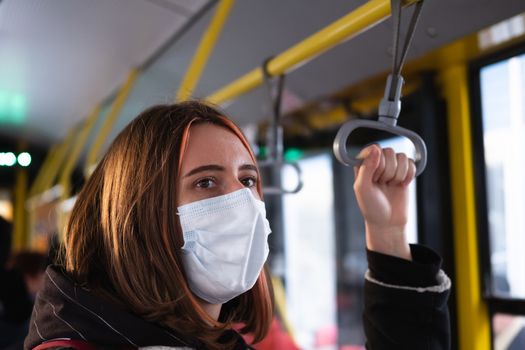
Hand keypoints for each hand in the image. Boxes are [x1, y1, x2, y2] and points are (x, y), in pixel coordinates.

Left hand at [353, 144, 415, 259]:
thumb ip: (366, 167)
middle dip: (387, 171)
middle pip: (389, 152)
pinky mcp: (404, 172)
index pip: (374, 149)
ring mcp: (391, 166)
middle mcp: (376, 162)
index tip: (374, 178)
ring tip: (390, 185)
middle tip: (382, 184)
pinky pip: (411, 163)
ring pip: (401, 157)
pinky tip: (401, 185)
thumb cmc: (371, 206)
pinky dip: (408, 175)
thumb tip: (376, 148)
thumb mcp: (362, 188)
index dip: (377, 163)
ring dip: (398, 174)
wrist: (388, 222)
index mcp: (362, 163)